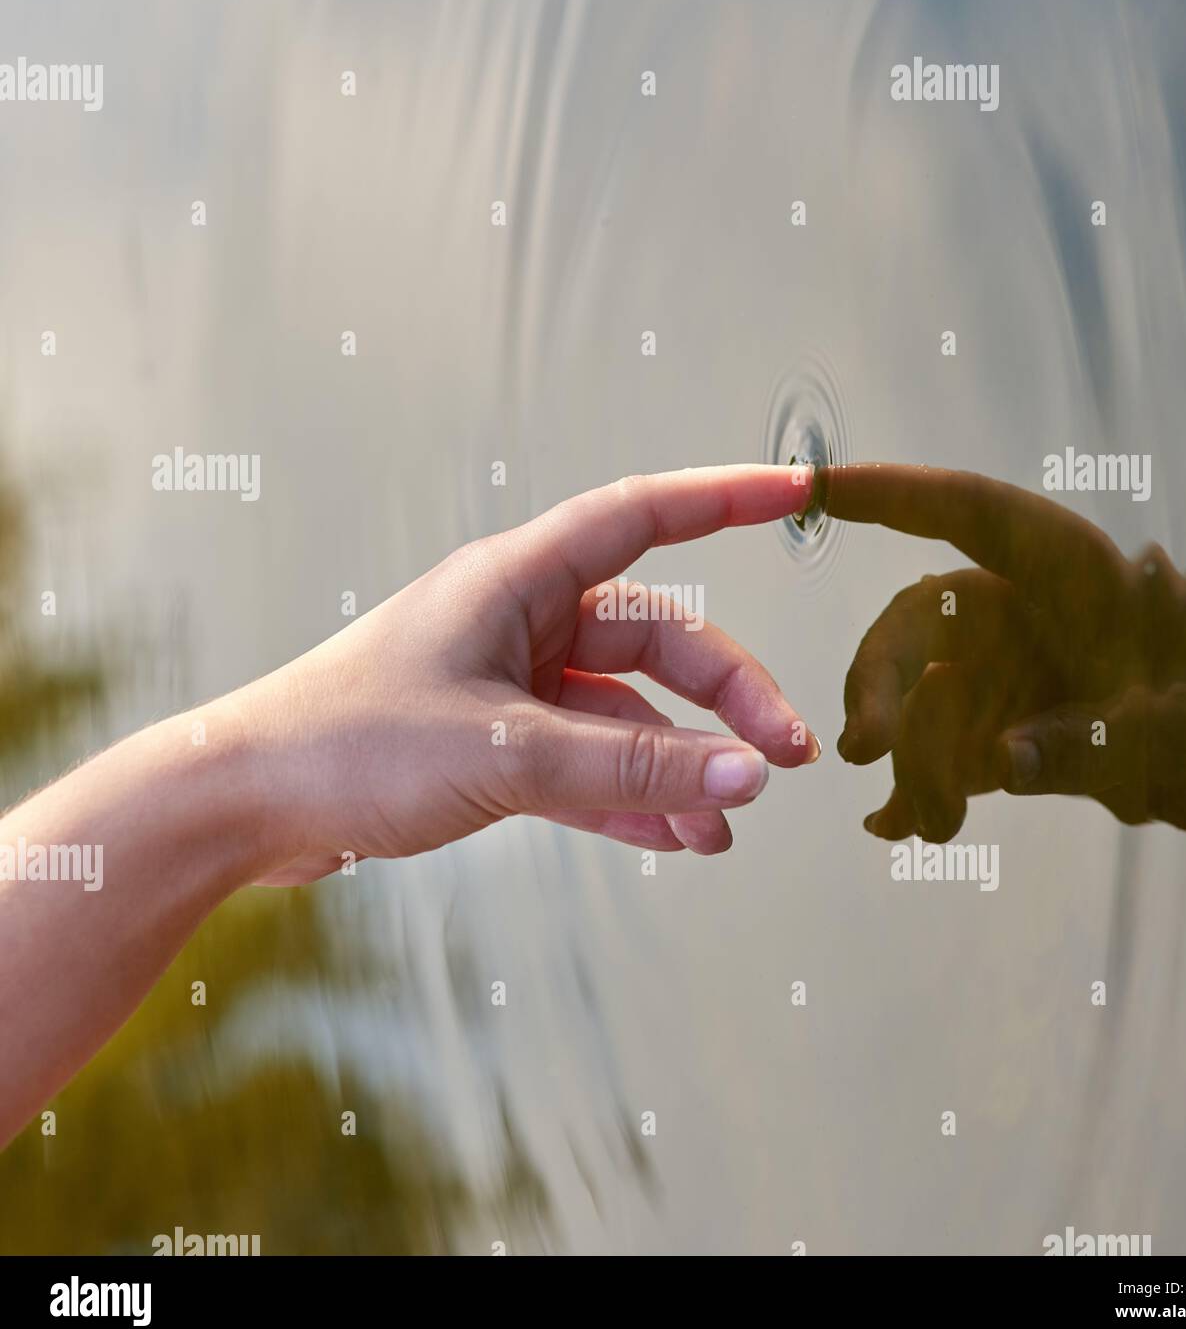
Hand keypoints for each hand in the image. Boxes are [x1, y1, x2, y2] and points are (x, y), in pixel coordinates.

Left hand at [236, 465, 819, 884]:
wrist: (246, 804)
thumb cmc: (351, 746)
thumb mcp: (506, 752)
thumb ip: (632, 764)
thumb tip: (746, 774)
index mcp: (518, 581)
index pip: (643, 516)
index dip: (725, 499)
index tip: (797, 492)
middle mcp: (520, 622)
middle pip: (657, 636)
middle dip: (726, 696)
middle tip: (783, 758)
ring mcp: (508, 684)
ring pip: (627, 709)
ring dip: (682, 761)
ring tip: (730, 819)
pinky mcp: (492, 743)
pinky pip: (588, 762)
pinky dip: (633, 796)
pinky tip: (676, 836)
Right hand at [822, 464, 1185, 849]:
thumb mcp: (1181, 737)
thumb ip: (1092, 745)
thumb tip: (1000, 762)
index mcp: (1081, 580)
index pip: (977, 517)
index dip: (896, 495)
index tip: (820, 488)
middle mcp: (1030, 614)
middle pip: (921, 622)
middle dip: (882, 681)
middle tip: (866, 750)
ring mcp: (1013, 671)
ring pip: (919, 693)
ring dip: (909, 756)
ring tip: (929, 826)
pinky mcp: (1007, 726)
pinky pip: (942, 748)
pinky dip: (920, 786)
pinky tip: (900, 826)